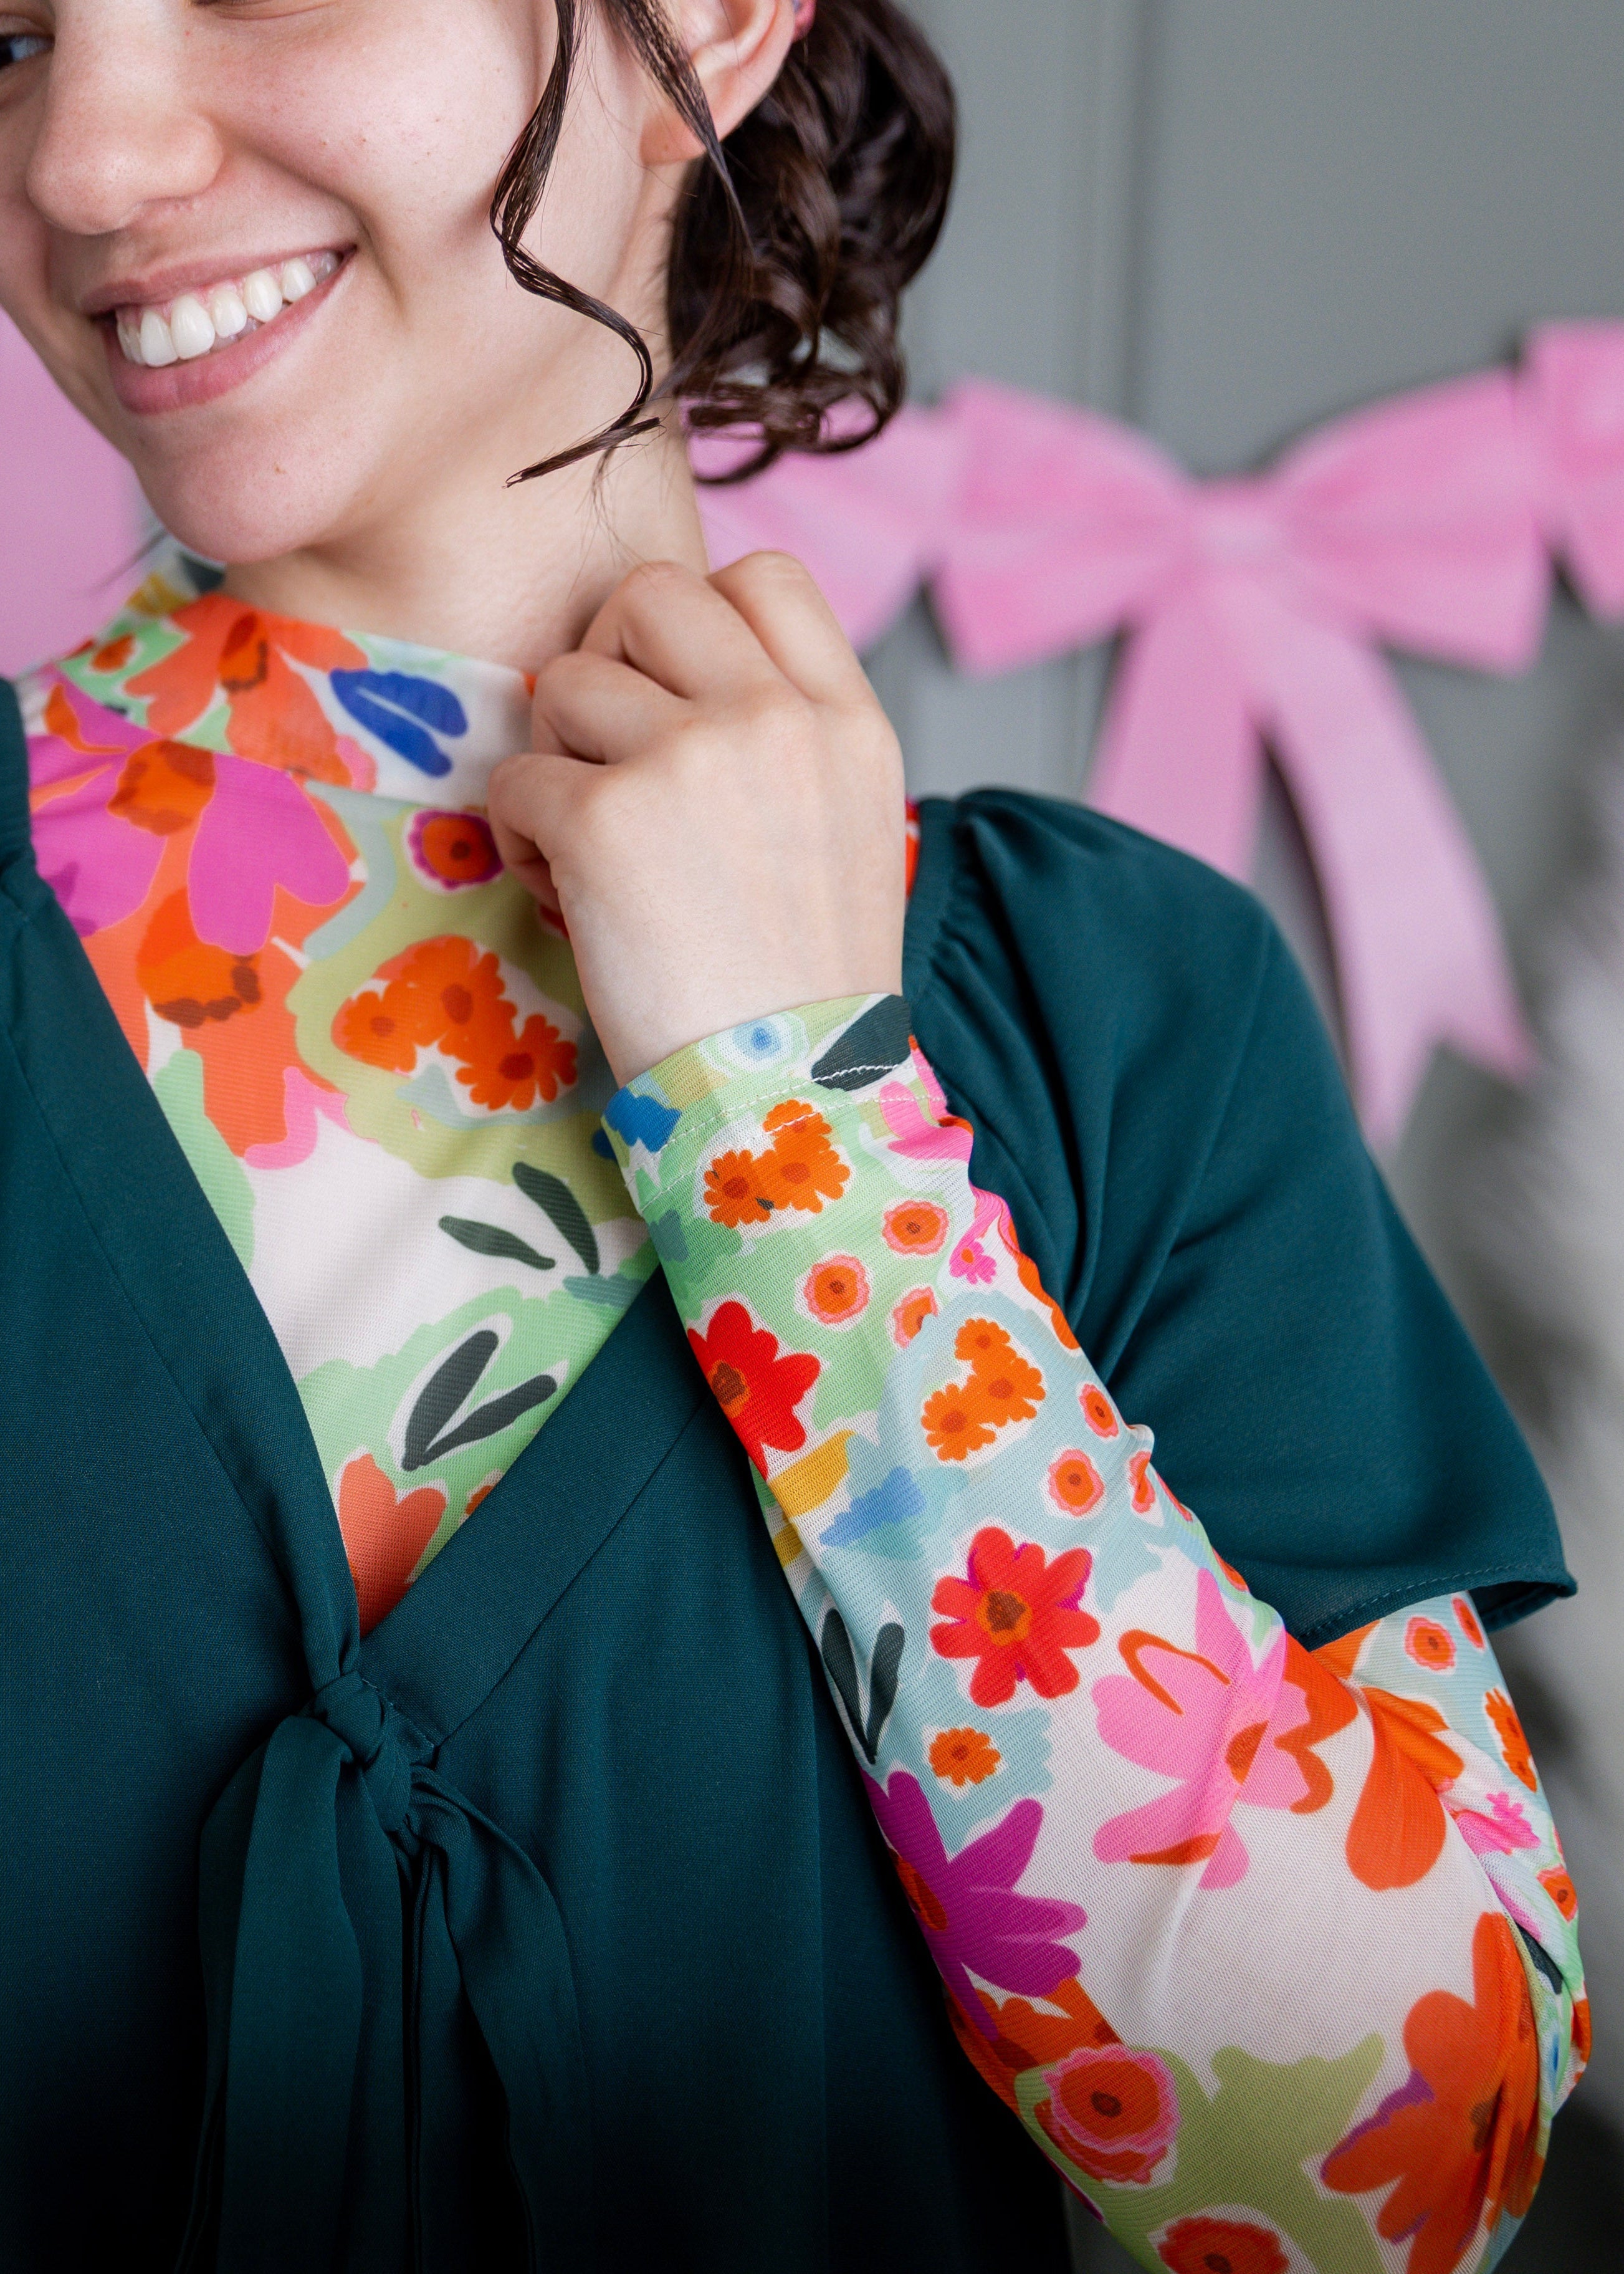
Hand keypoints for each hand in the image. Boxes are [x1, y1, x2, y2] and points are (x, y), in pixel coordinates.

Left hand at [486, 553, 906, 1086]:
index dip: (699, 618)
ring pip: (564, 682)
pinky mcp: (606, 820)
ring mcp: (690, 759)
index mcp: (848, 720)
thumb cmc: (805, 982)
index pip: (764, 576)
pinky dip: (520, 836)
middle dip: (609, 665)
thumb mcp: (849, 826)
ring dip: (558, 760)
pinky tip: (565, 897)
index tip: (680, 698)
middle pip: (649, 594)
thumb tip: (686, 678)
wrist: (791, 1096)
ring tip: (591, 849)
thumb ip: (788, 734)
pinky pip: (516, 776)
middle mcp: (775, 718)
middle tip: (613, 758)